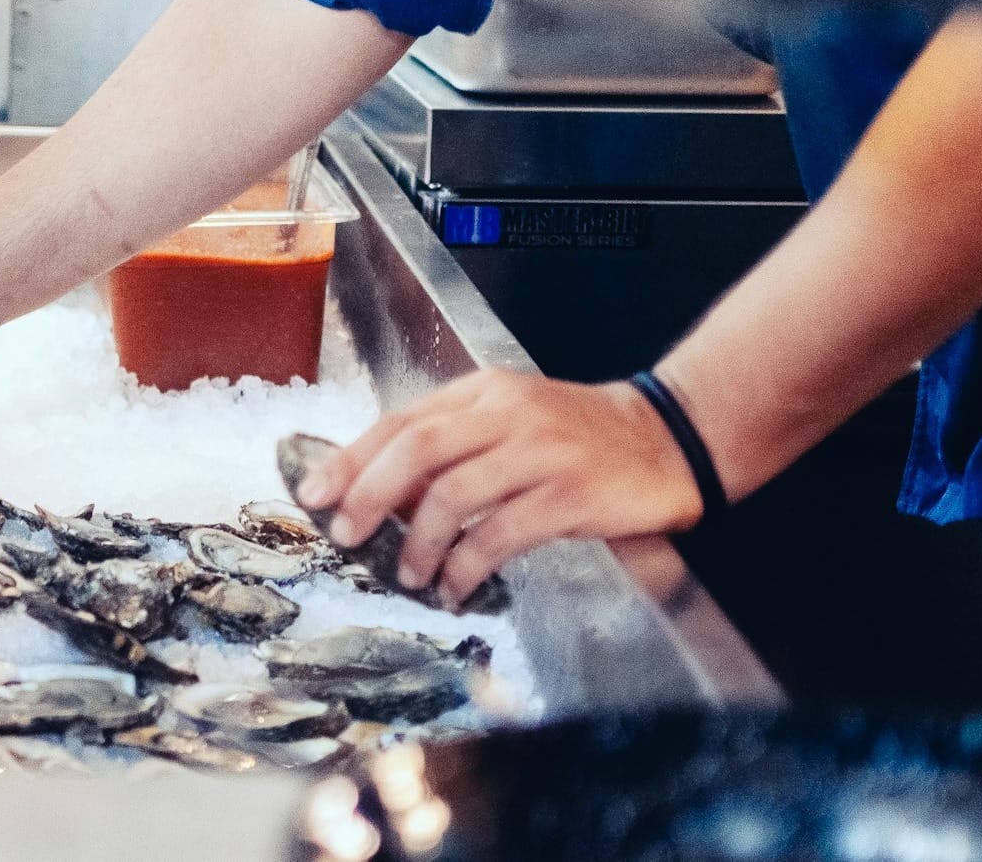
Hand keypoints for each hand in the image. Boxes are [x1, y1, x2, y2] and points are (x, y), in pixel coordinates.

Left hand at [295, 369, 704, 602]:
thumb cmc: (577, 439)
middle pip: (417, 451)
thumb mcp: (508, 425)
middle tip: (347, 536)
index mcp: (483, 394)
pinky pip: (502, 533)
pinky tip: (458, 587)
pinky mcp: (571, 493)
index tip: (314, 494)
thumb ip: (451, 450)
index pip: (400, 422)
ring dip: (420, 543)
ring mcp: (541, 452)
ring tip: (409, 574)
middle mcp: (507, 415)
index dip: (351, 459)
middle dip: (370, 497)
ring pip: (454, 494)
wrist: (668, 438)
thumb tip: (380, 496)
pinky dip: (469, 566)